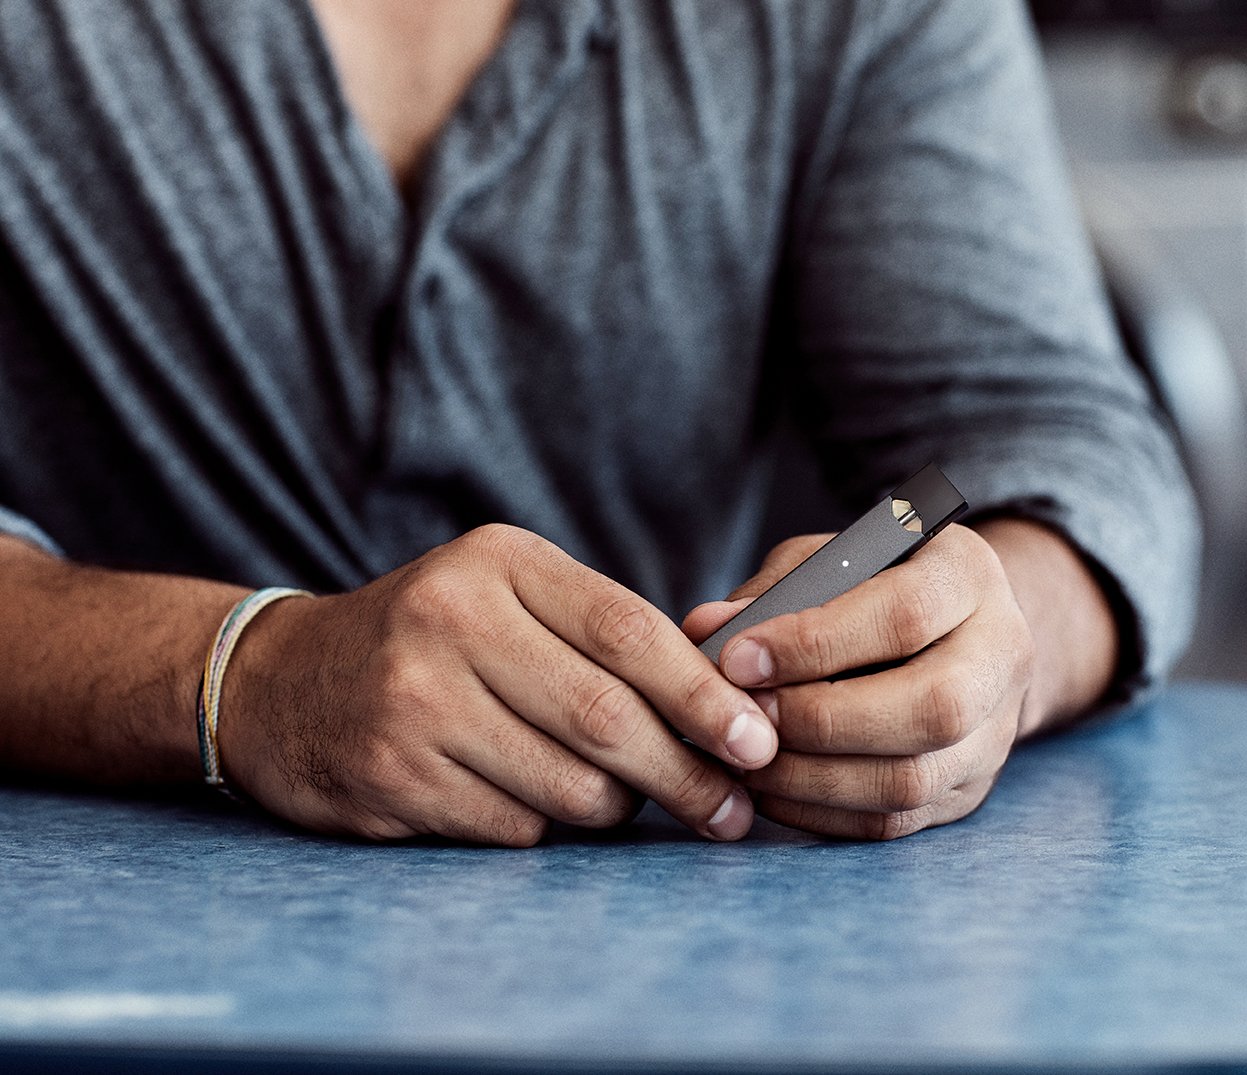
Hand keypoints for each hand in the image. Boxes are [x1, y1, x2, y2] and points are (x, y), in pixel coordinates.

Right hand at [220, 525, 777, 844]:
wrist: (280, 683)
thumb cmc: (433, 639)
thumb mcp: (508, 595)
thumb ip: (604, 634)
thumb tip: (730, 707)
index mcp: (500, 563)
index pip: (629, 632)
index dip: (704, 695)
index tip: (758, 741)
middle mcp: (453, 623)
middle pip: (607, 718)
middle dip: (687, 774)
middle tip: (731, 809)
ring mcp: (415, 703)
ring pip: (568, 785)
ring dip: (619, 807)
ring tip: (631, 800)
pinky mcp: (391, 777)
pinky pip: (514, 827)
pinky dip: (547, 829)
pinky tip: (539, 807)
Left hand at [681, 526, 1033, 839]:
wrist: (956, 631)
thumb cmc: (874, 586)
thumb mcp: (829, 561)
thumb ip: (772, 592)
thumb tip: (705, 630)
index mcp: (969, 575)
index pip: (906, 614)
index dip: (815, 642)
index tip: (737, 659)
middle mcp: (1001, 654)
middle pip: (931, 707)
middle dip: (822, 719)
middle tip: (747, 718)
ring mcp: (994, 732)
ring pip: (913, 778)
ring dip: (814, 778)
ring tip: (747, 761)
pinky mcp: (967, 789)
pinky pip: (895, 821)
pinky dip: (821, 814)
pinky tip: (770, 790)